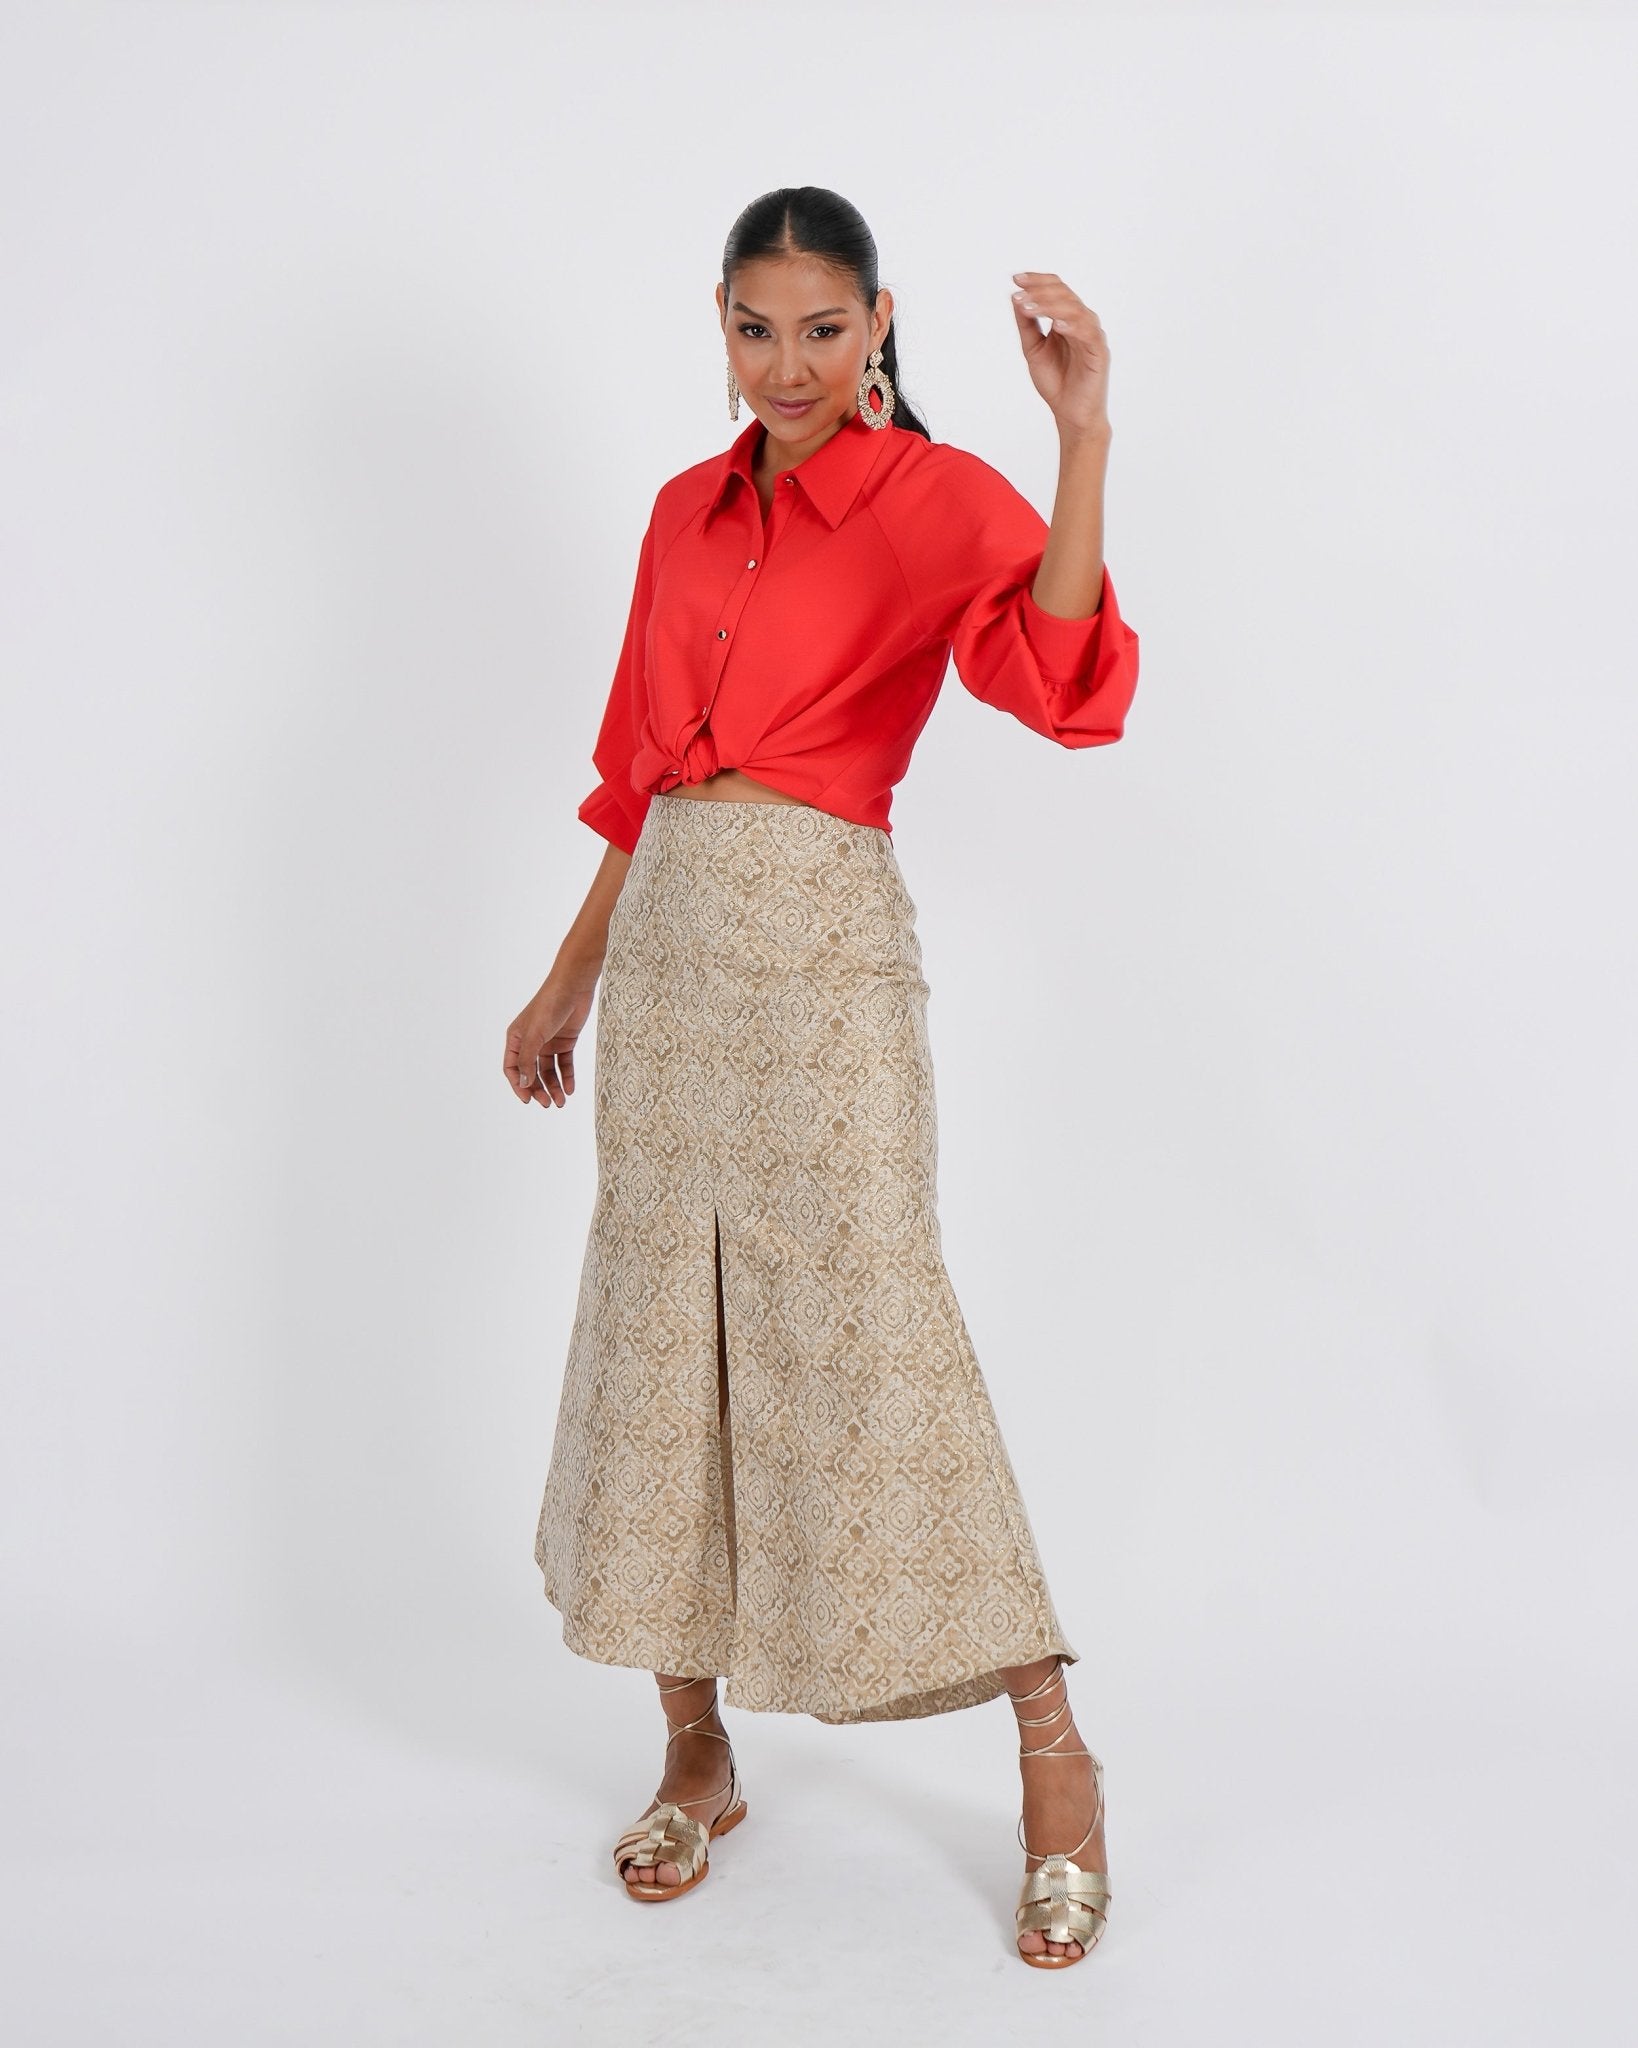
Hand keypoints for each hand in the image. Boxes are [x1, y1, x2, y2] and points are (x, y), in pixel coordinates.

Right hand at [504, 976, 594, 1107]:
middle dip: (539, 1090)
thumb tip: (523, 1084)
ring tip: (561, 1102)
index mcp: (516, 1039)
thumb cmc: (549, 1005)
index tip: (528, 1100)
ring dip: (554, 1087)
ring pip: (548, 1071)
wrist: (574, 986)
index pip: (512, 1069)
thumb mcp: (535, 1035)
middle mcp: (530, 1042)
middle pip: (531, 1073)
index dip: (519, 1086)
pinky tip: (571, 1089)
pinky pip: (564, 1064)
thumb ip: (527, 1060)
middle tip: (548, 1104)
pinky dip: (567, 1077)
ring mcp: (548, 1042)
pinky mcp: (566, 1041)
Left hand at [1009, 272, 1110, 438]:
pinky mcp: (1099, 352)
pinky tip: (1057, 325)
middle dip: (1040, 291)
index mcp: (1066, 318)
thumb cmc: (1056, 382)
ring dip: (1050, 306)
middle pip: (1064, 294)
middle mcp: (1081, 322)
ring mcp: (1091, 335)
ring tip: (1028, 308)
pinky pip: (1088, 333)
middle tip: (1019, 294)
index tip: (1016, 279)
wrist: (1070, 413)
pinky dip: (1073, 325)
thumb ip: (1027, 325)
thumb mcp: (1033, 349)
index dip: (1037, 281)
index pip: (1055, 289)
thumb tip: (1015, 299)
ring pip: (1075, 309)